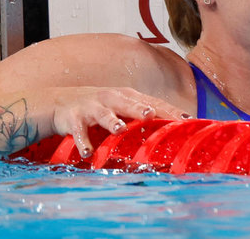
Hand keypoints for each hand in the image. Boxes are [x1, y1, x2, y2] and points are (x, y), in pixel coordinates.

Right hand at [40, 86, 190, 157]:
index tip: (186, 119)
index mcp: (128, 96)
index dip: (169, 110)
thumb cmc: (102, 107)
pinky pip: (79, 132)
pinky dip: (83, 142)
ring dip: (112, 121)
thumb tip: (177, 128)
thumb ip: (145, 115)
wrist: (62, 103)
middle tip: (150, 114)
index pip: (153, 102)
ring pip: (104, 114)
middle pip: (129, 104)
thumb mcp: (124, 107)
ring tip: (119, 129)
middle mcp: (112, 99)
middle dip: (139, 108)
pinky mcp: (75, 119)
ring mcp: (93, 108)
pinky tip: (87, 153)